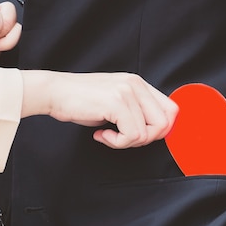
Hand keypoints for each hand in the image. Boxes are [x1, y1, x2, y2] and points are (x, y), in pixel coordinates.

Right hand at [20, 71, 178, 148]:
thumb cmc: (80, 100)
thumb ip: (135, 111)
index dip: (159, 130)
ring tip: (108, 135)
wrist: (54, 93)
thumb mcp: (115, 101)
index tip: (137, 135)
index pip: (171, 110)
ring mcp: (127, 92)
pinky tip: (101, 134)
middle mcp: (136, 84)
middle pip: (165, 124)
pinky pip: (132, 135)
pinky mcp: (117, 102)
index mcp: (138, 83)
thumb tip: (155, 132)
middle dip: (144, 139)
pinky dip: (117, 142)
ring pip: (148, 133)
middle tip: (122, 137)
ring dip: (127, 142)